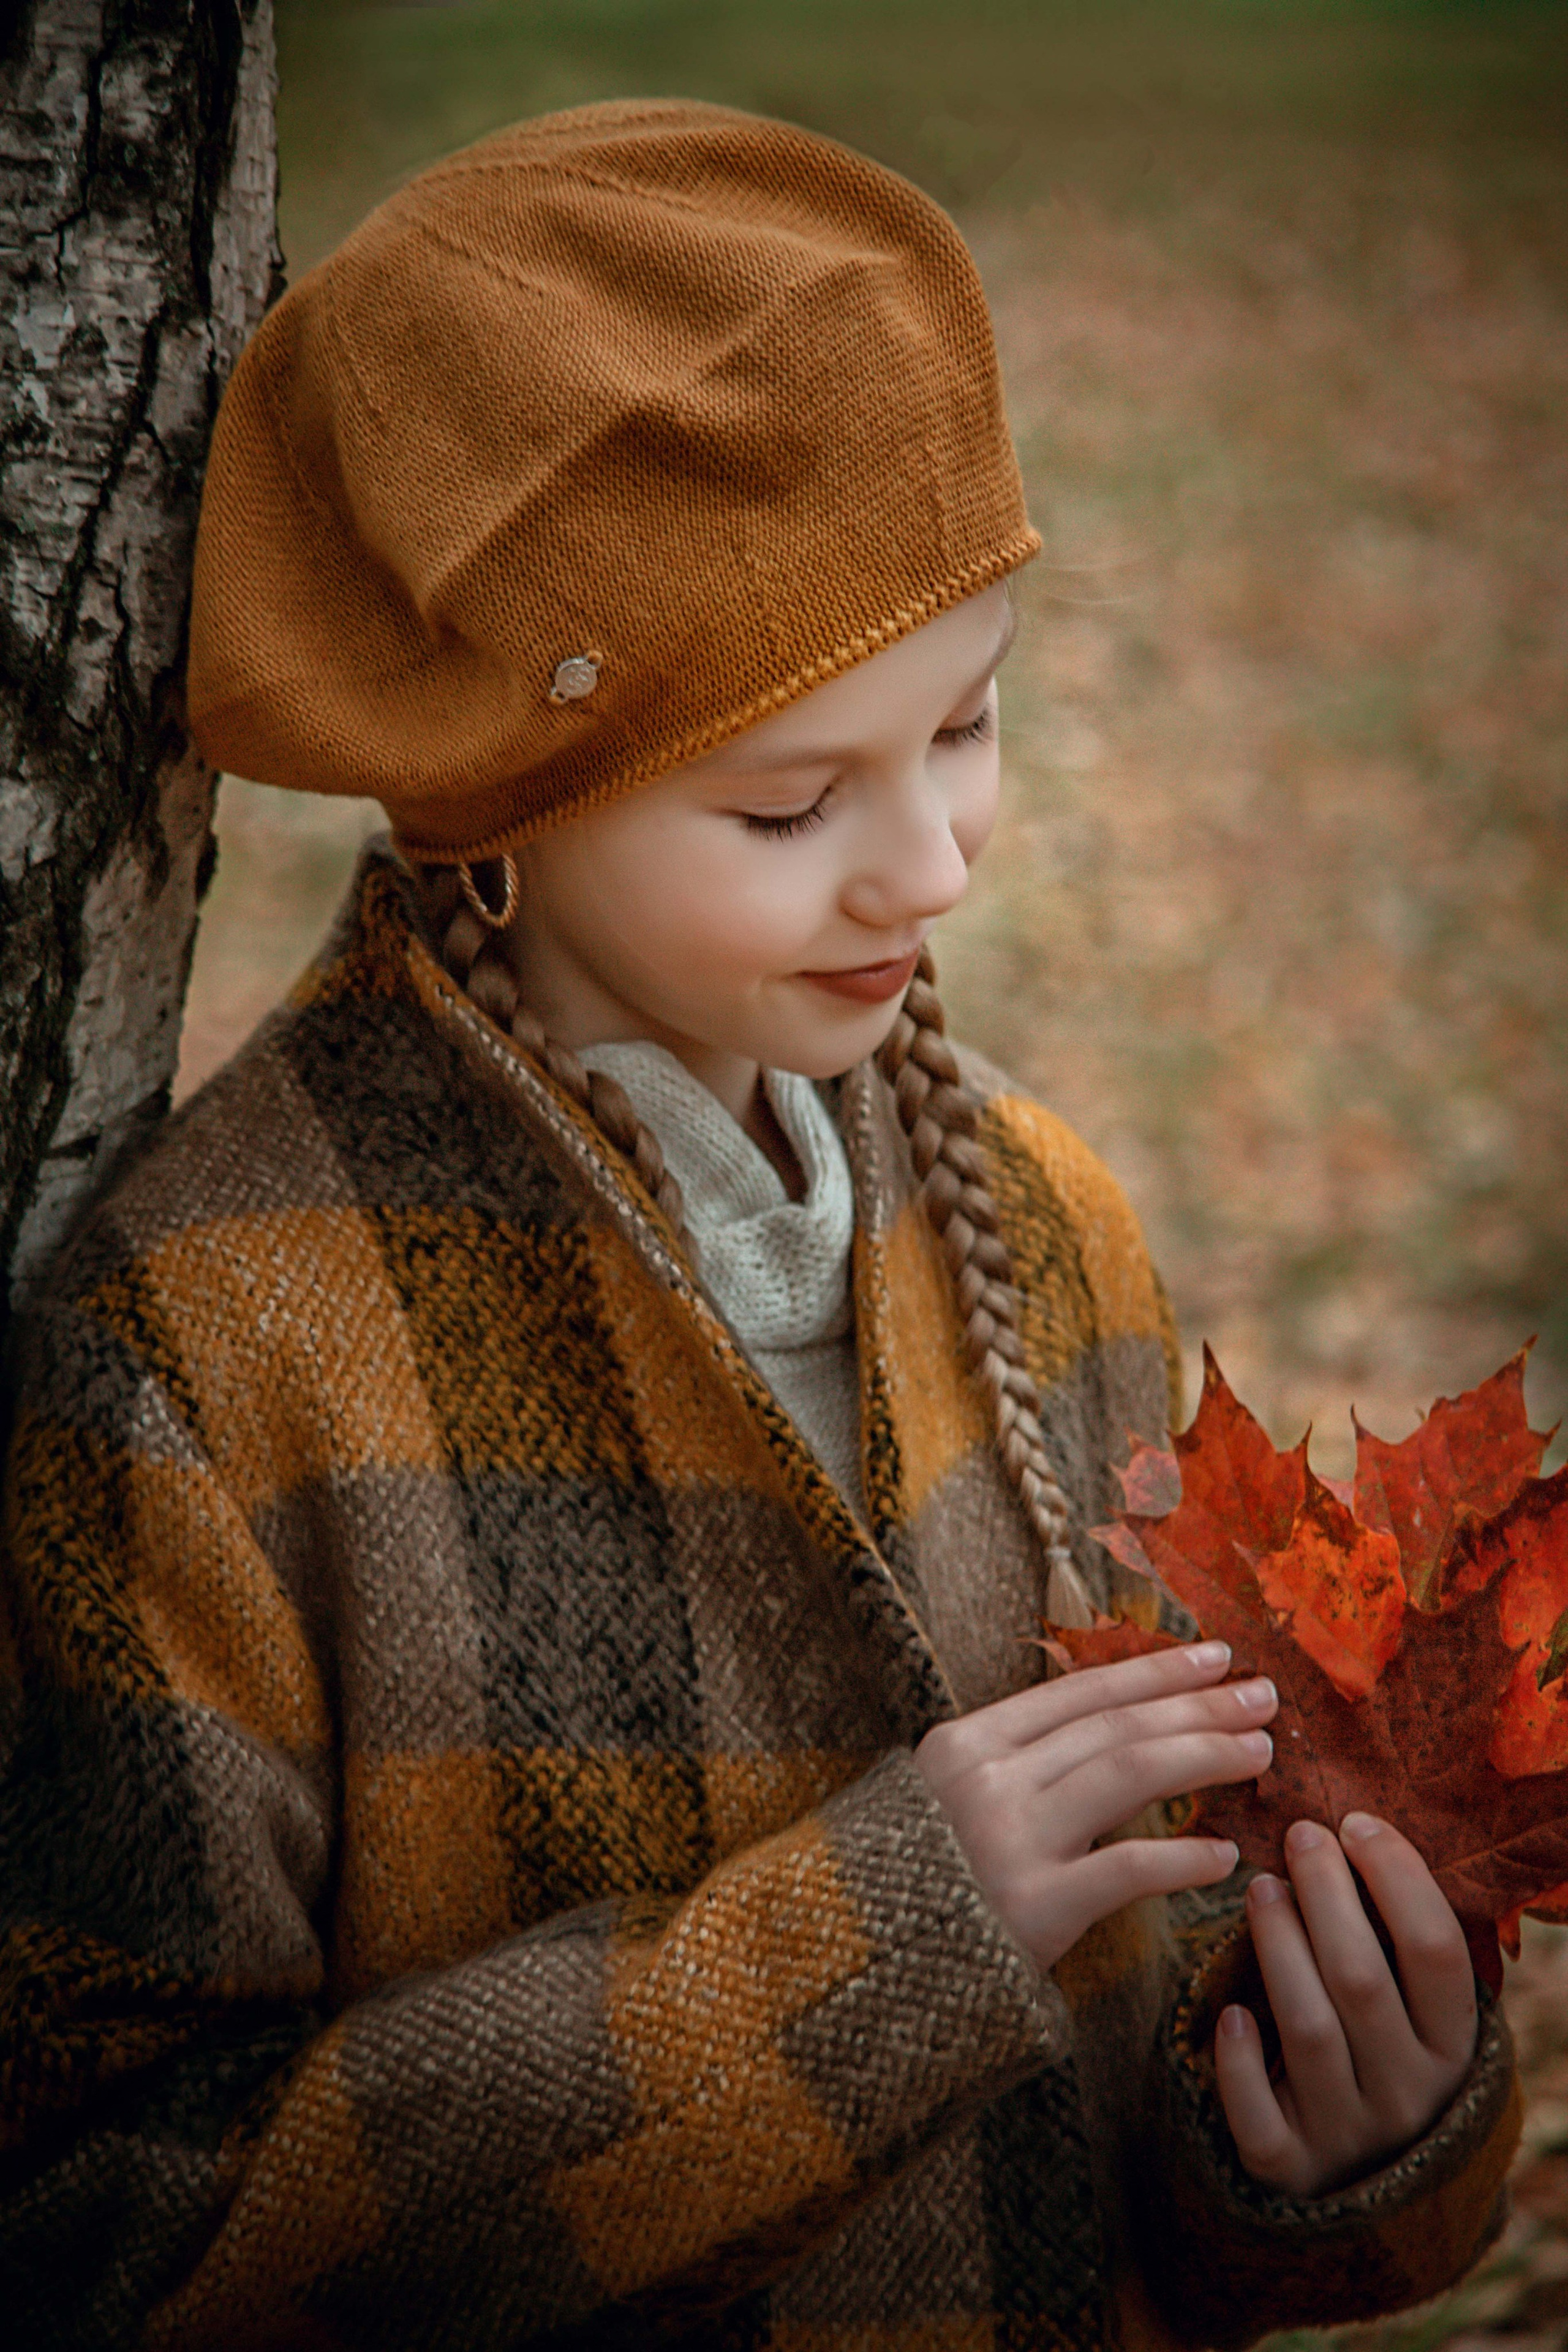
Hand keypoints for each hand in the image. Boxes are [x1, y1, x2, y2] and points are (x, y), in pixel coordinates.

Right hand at [914, 1641, 1274, 1973]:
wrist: (849, 1966)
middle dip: (1198, 1706)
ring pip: (1128, 1774)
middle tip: (1263, 1697)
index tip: (1214, 1657)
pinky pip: (1126, 1870)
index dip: (1154, 1671)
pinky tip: (1225, 1854)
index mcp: (966, 1743)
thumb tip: (1111, 1733)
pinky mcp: (1031, 1908)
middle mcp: (987, 1779)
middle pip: (1116, 1726)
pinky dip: (1182, 1859)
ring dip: (1204, 1756)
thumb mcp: (947, 1801)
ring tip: (1259, 1753)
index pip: (1081, 1692)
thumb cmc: (908, 1885)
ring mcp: (1008, 1840)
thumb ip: (1016, 1767)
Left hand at [1216, 1814, 1477, 2194]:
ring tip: (1260, 1887)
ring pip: (1309, 2030)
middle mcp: (1409, 2093)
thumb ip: (1394, 1942)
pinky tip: (1230, 2014)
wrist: (1364, 2180)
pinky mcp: (1289, 2166)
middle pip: (1363, 1979)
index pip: (1436, 1949)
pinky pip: (1261, 2117)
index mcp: (1453, 2045)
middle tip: (1299, 1836)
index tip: (1355, 1822)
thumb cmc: (1382, 2053)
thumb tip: (1350, 1831)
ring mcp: (1348, 2133)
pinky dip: (1241, 2065)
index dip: (1397, 1876)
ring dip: (1279, 1949)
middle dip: (1326, 1896)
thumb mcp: (1413, 2009)